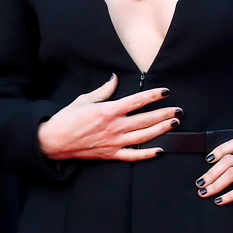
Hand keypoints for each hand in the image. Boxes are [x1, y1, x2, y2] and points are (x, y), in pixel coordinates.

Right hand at [37, 73, 181, 161]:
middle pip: (145, 119)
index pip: (136, 101)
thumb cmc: (67, 118)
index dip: (153, 96)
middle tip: (178, 110)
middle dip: (164, 114)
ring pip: (143, 136)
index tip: (165, 92)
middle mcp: (114, 127)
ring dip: (160, 130)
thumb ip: (104, 90)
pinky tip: (159, 150)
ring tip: (173, 124)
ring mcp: (114, 142)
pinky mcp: (110, 154)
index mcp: (108, 110)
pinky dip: (147, 154)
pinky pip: (133, 155)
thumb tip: (115, 78)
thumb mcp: (85, 99)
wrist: (54, 140)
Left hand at [195, 137, 232, 213]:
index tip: (207, 161)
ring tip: (205, 192)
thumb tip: (218, 172)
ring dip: (215, 184)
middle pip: (228, 160)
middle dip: (210, 172)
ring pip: (232, 173)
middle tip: (200, 183)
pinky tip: (220, 201)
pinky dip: (228, 195)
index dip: (219, 149)